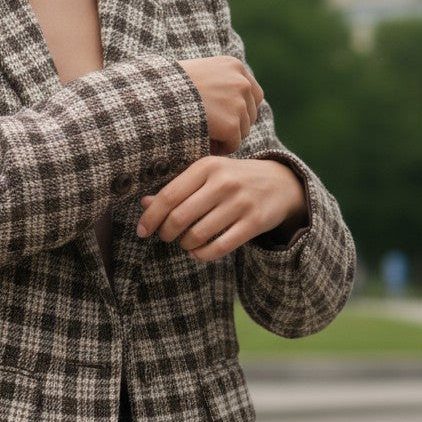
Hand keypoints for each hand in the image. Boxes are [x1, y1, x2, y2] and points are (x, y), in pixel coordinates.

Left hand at [135, 157, 307, 261]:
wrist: (280, 182)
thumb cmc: (233, 178)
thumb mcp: (207, 175)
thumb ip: (177, 188)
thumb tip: (144, 203)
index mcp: (206, 166)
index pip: (169, 195)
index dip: (151, 216)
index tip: (142, 231)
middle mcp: (223, 182)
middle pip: (180, 217)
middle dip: (166, 233)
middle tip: (165, 237)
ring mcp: (240, 202)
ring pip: (198, 234)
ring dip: (185, 244)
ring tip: (184, 242)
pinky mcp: (254, 222)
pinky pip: (220, 247)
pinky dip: (203, 254)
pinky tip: (198, 252)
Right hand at [178, 57, 263, 154]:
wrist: (158, 95)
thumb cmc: (170, 86)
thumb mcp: (200, 72)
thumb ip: (221, 83)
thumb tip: (236, 105)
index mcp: (234, 66)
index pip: (253, 94)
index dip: (239, 108)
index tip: (222, 115)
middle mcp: (241, 82)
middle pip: (250, 114)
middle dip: (233, 123)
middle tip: (209, 125)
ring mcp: (238, 103)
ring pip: (243, 131)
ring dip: (226, 136)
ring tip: (203, 130)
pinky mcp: (232, 124)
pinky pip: (233, 144)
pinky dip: (220, 147)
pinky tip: (203, 139)